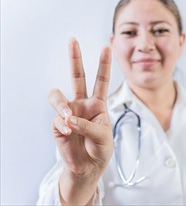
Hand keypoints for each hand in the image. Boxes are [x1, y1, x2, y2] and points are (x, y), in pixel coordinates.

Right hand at [48, 38, 112, 178]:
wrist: (89, 167)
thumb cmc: (100, 148)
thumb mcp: (103, 136)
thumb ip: (88, 125)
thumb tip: (69, 118)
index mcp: (98, 104)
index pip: (101, 80)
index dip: (104, 64)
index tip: (106, 46)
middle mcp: (82, 104)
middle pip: (77, 76)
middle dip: (75, 58)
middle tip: (73, 40)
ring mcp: (69, 113)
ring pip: (57, 95)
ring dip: (61, 105)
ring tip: (68, 117)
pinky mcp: (57, 124)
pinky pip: (56, 119)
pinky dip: (63, 126)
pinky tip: (68, 133)